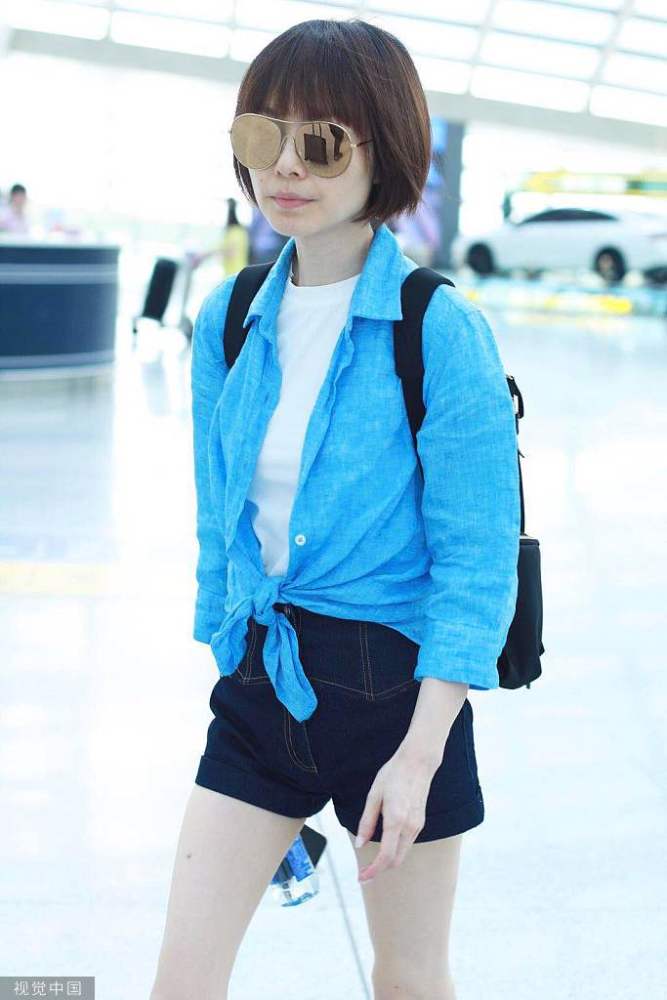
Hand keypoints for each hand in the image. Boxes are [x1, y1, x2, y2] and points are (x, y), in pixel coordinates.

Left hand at [354, 744, 439, 883]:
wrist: (418, 762)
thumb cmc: (393, 775)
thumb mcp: (374, 795)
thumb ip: (367, 822)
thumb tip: (360, 844)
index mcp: (396, 820)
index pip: (386, 856)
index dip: (373, 871)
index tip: (361, 877)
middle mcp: (409, 826)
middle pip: (395, 860)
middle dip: (379, 869)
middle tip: (363, 872)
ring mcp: (418, 825)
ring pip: (402, 853)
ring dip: (388, 860)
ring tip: (372, 861)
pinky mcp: (420, 822)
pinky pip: (407, 843)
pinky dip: (396, 850)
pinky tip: (385, 845)